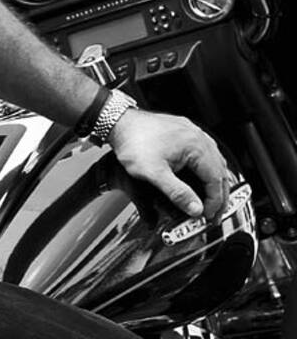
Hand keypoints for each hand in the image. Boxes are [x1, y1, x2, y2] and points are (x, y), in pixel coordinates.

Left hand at [107, 107, 228, 220]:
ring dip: (215, 182)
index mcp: (195, 145)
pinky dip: (207, 169)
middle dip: (219, 195)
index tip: (208, 216)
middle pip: (220, 170)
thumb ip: (177, 193)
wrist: (119, 122)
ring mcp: (192, 132)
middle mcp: (198, 136)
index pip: (216, 179)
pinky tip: (203, 178)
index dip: (214, 202)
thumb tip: (196, 209)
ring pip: (215, 161)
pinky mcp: (184, 131)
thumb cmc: (133, 142)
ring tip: (211, 201)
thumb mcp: (154, 173)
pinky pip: (205, 152)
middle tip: (214, 215)